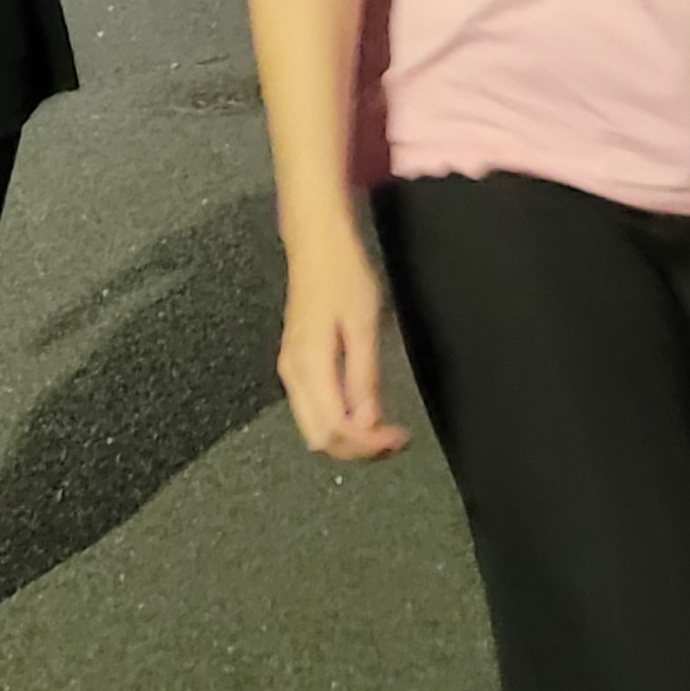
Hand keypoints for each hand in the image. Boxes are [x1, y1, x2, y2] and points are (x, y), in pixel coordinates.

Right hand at [277, 223, 410, 461]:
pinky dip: (339, 420)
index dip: (367, 444)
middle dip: (356, 448)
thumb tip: (367, 422)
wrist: (315, 242)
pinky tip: (364, 411)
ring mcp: (290, 370)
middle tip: (394, 439)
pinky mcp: (296, 363)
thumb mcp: (362, 323)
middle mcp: (292, 375)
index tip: (399, 437)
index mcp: (308, 366)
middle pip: (318, 438)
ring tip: (384, 429)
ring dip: (348, 437)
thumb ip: (363, 376)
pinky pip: (314, 408)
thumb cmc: (342, 274)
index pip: (334, 429)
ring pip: (314, 427)